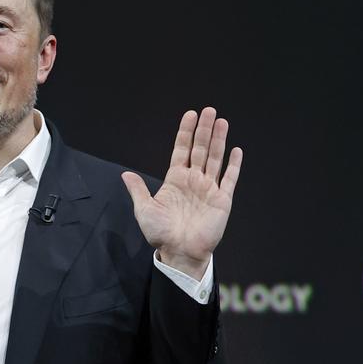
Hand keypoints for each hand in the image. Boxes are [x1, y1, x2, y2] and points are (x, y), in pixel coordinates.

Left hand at [121, 107, 242, 279]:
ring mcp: (208, 189)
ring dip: (219, 140)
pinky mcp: (222, 200)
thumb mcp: (144, 209)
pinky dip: (233, 165)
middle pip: (200, 149)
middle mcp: (193, 180)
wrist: (179, 252)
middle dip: (205, 130)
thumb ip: (138, 190)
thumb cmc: (161, 233)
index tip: (190, 115)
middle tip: (209, 110)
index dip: (186, 132)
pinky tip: (236, 150)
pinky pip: (229, 179)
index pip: (182, 149)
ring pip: (215, 159)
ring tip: (222, 121)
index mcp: (175, 179)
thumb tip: (125, 174)